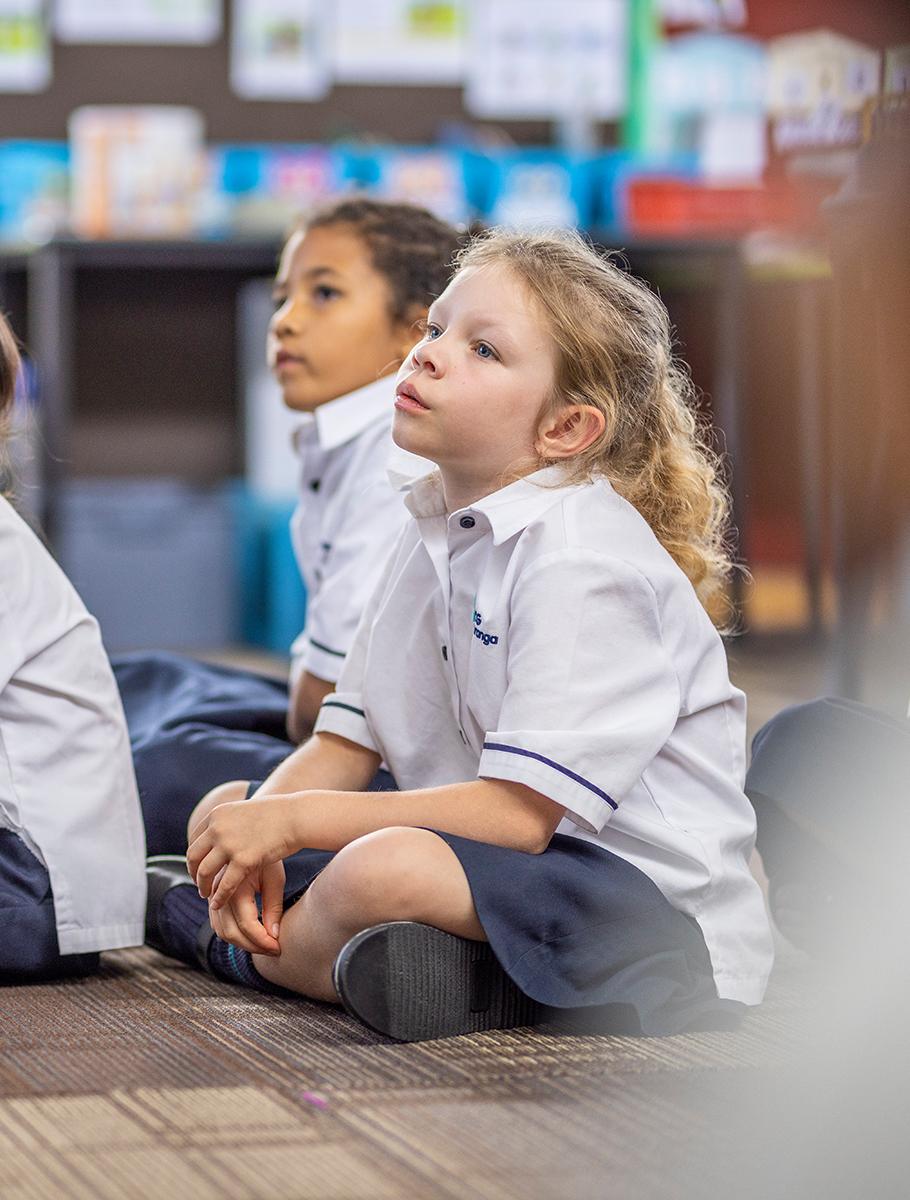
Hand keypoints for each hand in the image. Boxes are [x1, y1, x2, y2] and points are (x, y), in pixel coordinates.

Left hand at [187, 795, 297, 909]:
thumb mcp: (246, 811)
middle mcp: (218, 828)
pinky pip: (224, 884)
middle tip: (200, 884)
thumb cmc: (279, 814)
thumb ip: (231, 821)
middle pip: (193, 856)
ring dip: (203, 886)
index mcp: (218, 814)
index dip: (194, 857)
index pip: (195, 839)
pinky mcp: (243, 860)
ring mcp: (229, 844)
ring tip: (206, 895)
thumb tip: (224, 829)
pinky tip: (218, 904)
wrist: (297, 816)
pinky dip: (219, 896)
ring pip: (205, 871)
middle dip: (194, 873)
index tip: (198, 867)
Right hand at [208, 860, 285, 956]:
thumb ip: (273, 906)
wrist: (246, 833)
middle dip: (253, 946)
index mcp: (236, 883)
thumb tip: (274, 936)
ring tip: (263, 945)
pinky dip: (232, 935)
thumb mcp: (275, 877)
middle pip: (231, 933)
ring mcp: (213, 894)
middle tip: (273, 950)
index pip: (247, 924)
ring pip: (221, 931)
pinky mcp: (212, 896)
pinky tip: (250, 936)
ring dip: (242, 944)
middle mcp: (220, 890)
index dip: (263, 941)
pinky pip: (217, 923)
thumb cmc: (267, 853)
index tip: (278, 947)